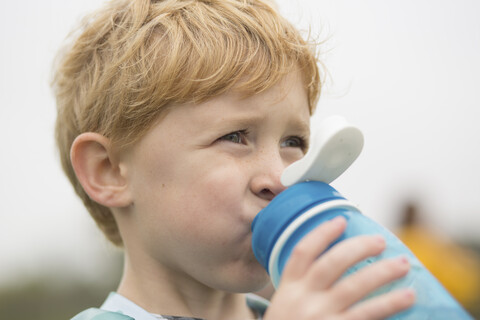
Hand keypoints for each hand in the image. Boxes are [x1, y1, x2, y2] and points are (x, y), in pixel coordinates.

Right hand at [264, 217, 414, 319]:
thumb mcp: (285, 306)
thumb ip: (303, 288)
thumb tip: (337, 265)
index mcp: (288, 289)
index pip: (302, 253)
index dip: (322, 234)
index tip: (341, 220)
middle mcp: (302, 300)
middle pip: (331, 264)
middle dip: (357, 248)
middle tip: (380, 241)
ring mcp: (320, 317)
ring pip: (353, 287)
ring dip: (381, 273)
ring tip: (402, 264)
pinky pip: (366, 315)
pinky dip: (388, 304)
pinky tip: (406, 297)